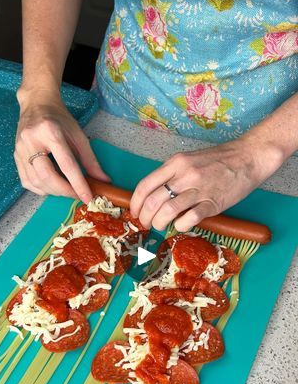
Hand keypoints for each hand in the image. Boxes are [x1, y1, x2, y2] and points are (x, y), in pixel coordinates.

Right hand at [14, 89, 109, 202]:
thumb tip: (103, 181)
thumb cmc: (59, 119)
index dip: (78, 184)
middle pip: (47, 176)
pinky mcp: (15, 156)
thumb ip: (90, 160)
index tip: (87, 197)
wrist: (37, 104)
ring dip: (53, 192)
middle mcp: (32, 140)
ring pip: (36, 181)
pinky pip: (27, 181)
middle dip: (64, 191)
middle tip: (76, 195)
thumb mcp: (78, 135)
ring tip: (66, 189)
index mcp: (50, 131)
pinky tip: (51, 186)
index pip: (66, 164)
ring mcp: (20, 149)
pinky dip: (41, 189)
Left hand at [130, 137, 282, 231]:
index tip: (135, 213)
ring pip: (168, 211)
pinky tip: (181, 225)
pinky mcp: (213, 203)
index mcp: (175, 163)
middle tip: (146, 224)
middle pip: (153, 201)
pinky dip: (181, 225)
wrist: (247, 157)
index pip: (146, 185)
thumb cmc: (218, 160)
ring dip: (160, 223)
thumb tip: (155, 197)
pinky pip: (190, 219)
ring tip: (161, 226)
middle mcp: (184, 175)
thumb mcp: (189, 160)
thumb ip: (172, 175)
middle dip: (145, 217)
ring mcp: (199, 189)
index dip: (136, 203)